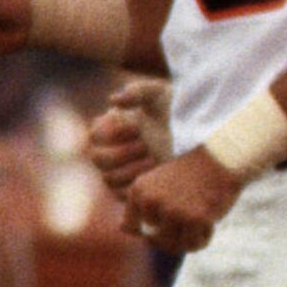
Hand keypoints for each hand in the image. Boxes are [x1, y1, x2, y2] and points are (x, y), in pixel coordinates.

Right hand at [88, 78, 173, 198]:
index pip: (94, 135)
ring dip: (131, 170)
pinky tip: (156, 172)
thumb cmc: (169, 106)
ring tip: (154, 158)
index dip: (113, 133)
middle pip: (99, 159)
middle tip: (146, 145)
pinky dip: (135, 186)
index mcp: (106, 128)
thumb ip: (136, 92)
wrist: (192, 127)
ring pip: (109, 179)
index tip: (137, 126)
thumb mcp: (157, 93)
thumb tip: (113, 101)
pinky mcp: (132, 185)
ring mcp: (119, 170)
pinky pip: (123, 195)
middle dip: (123, 153)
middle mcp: (107, 150)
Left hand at [122, 148, 243, 252]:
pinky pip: (194, 245)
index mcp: (139, 191)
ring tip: (199, 226)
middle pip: (154, 240)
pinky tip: (210, 225)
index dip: (149, 228)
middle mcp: (152, 201)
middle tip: (188, 223)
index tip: (167, 219)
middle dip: (172, 236)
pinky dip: (203, 239)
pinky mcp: (196, 219)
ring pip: (173, 246)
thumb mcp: (158, 184)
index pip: (132, 228)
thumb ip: (141, 206)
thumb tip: (124, 230)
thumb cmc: (192, 175)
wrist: (222, 159)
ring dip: (187, 240)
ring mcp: (174, 210)